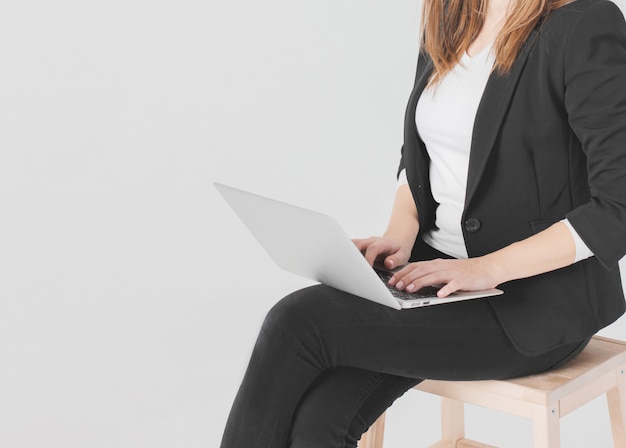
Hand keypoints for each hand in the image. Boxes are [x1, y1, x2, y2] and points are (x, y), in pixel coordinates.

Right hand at [352, 236, 411, 268]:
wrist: (397, 240)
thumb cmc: (400, 248)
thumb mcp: (403, 255)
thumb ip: (396, 259)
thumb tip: (388, 263)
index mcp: (382, 243)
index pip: (372, 249)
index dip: (368, 259)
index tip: (366, 270)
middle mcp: (371, 241)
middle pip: (357, 244)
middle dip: (353, 256)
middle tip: (352, 270)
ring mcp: (365, 242)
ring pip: (351, 244)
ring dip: (347, 254)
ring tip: (346, 268)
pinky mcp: (360, 246)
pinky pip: (351, 248)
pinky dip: (347, 254)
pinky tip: (346, 264)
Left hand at [388, 257, 502, 297]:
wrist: (488, 268)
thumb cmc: (465, 272)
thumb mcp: (445, 271)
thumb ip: (431, 275)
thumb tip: (413, 282)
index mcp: (437, 264)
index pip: (416, 266)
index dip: (403, 272)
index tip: (392, 280)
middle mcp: (443, 266)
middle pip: (422, 270)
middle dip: (407, 277)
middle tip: (396, 285)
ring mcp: (454, 273)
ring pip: (434, 276)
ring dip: (420, 282)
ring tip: (410, 289)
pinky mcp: (464, 280)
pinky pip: (454, 285)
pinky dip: (447, 289)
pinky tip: (440, 295)